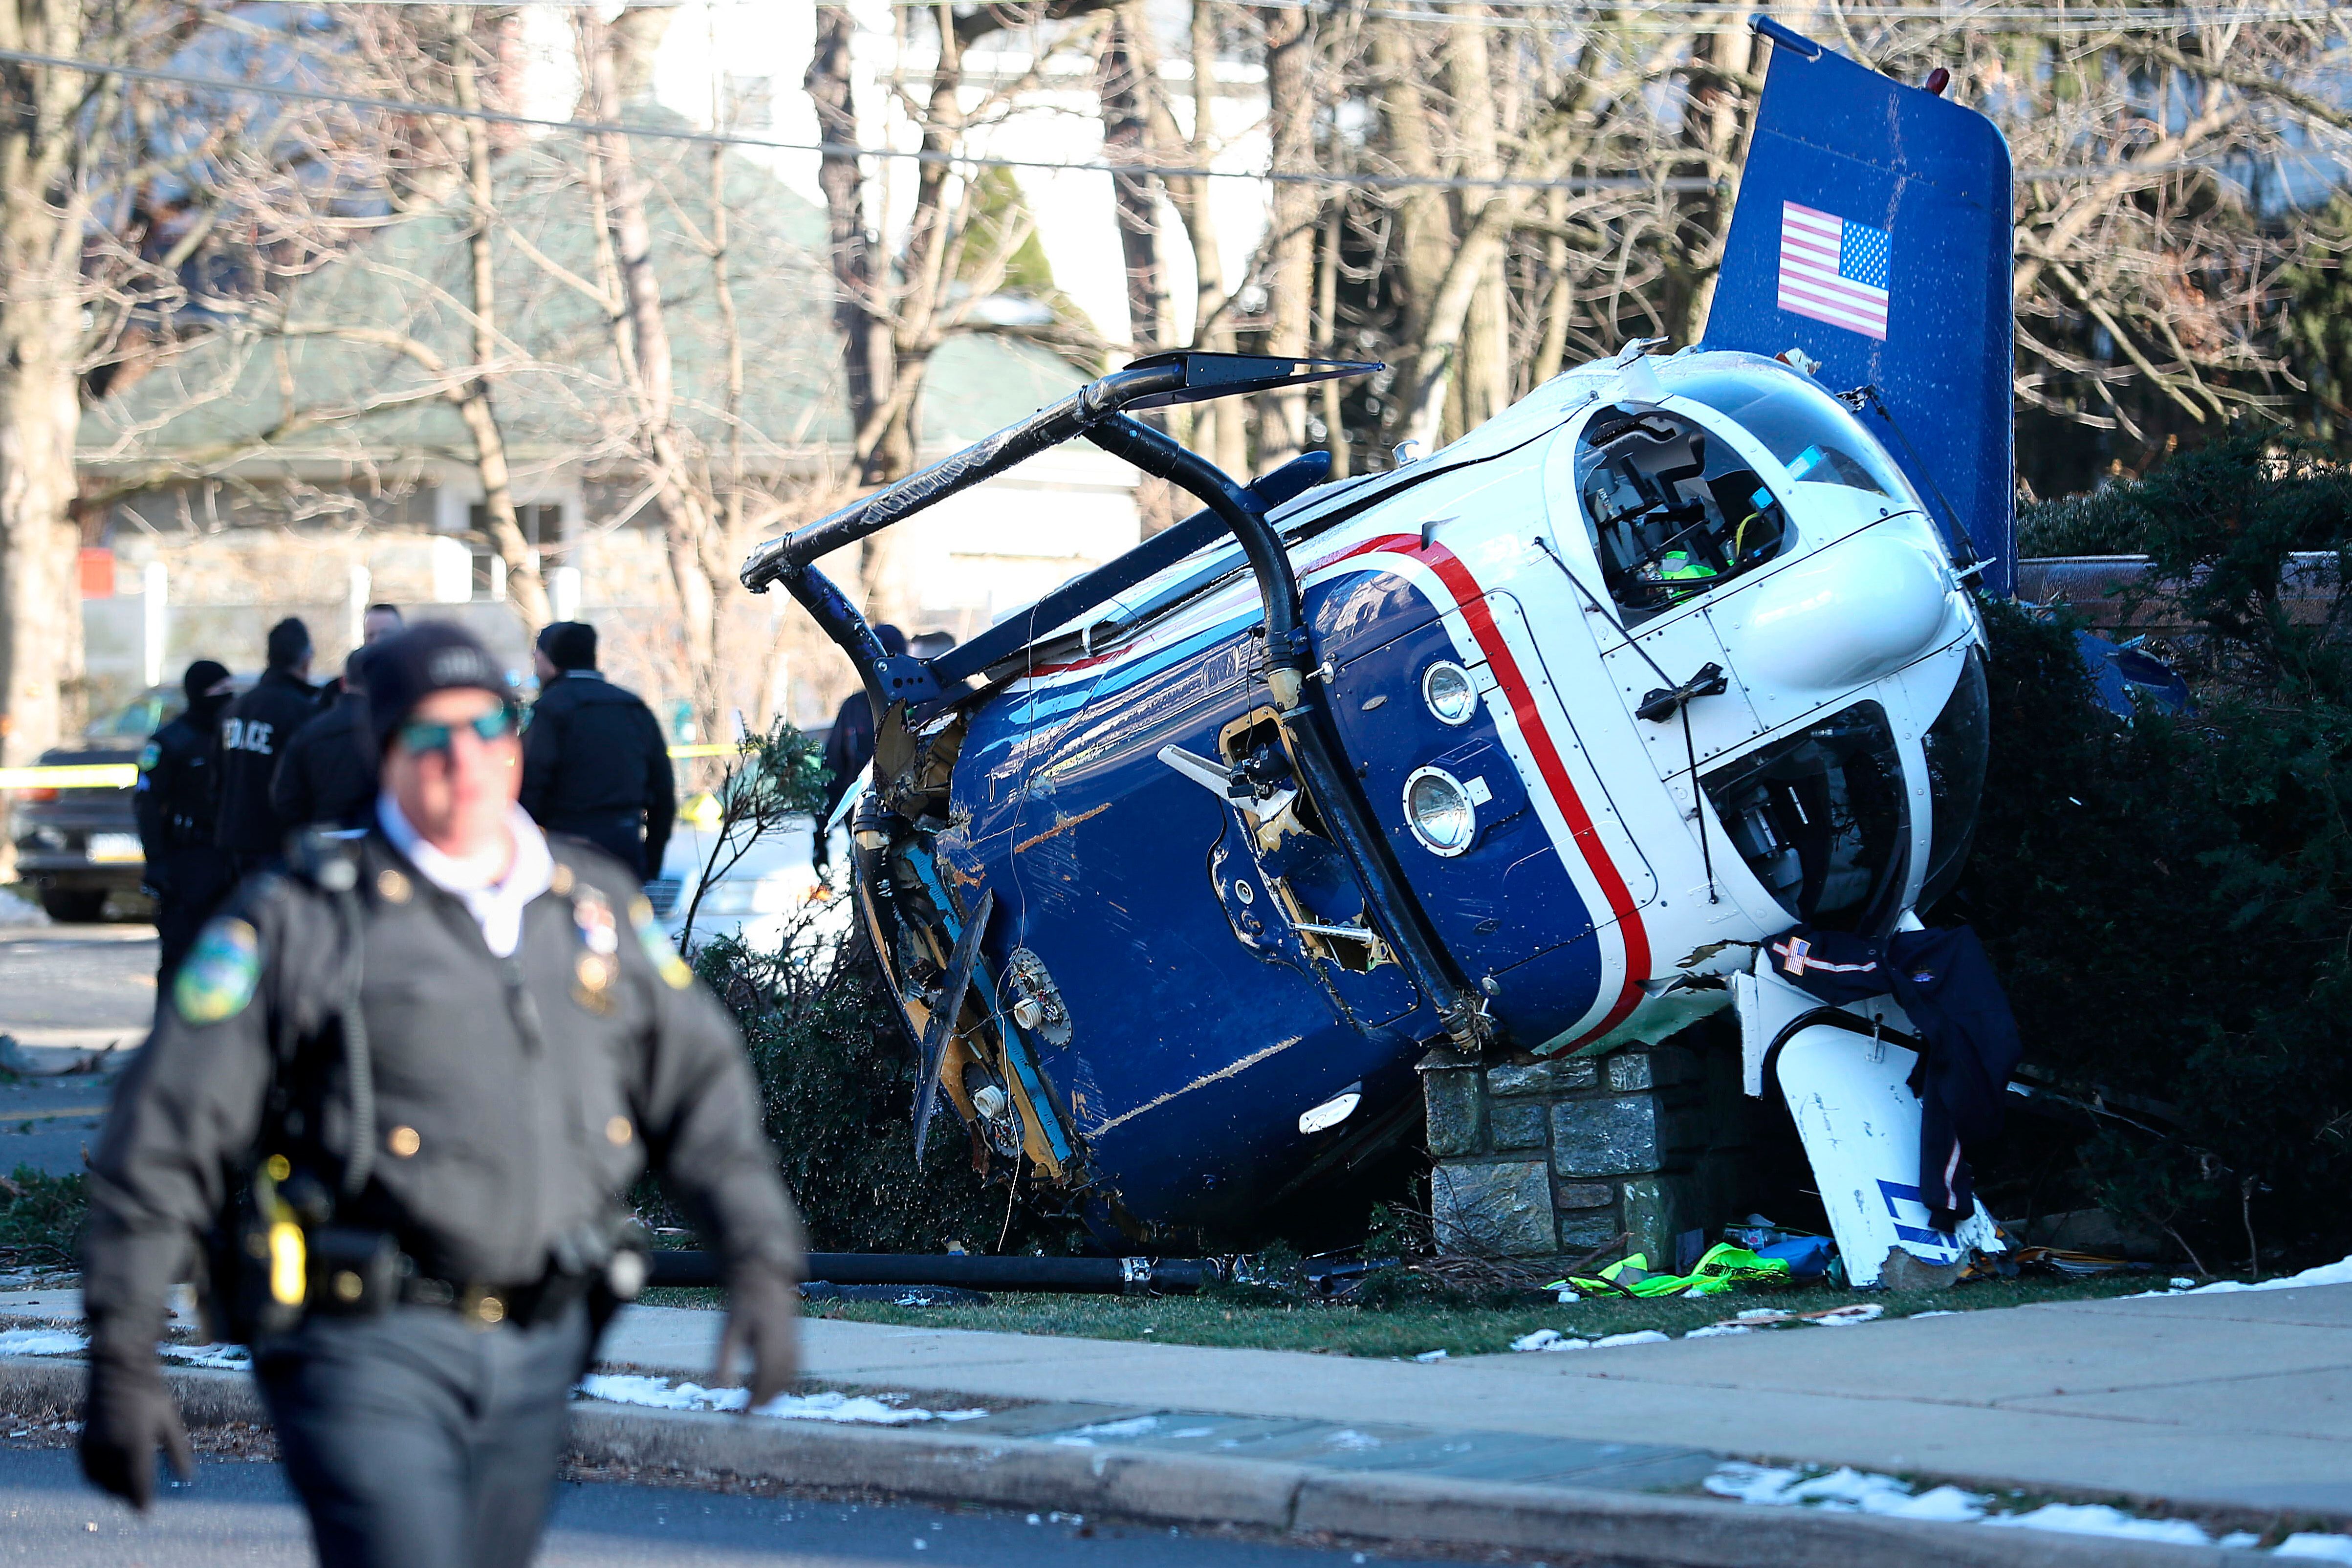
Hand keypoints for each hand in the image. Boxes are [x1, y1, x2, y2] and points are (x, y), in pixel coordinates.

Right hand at [80, 1326, 192, 1509]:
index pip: (138, 1480)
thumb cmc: (149, 1394)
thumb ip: (178, 1450)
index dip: (141, 1499)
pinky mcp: (83, 1442)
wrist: (118, 1372)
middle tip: (138, 1504)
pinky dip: (97, 1480)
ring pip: (101, 1481)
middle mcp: (113, 1446)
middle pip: (119, 1485)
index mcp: (137, 1441)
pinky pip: (88, 1471)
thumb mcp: (169, 1420)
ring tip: (125, 1494)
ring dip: (112, 1490)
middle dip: (128, 1497)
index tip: (146, 1513)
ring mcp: (95, 1444)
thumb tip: (188, 1477)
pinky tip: (107, 1481)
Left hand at [715, 1261, 798, 1410]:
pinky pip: (795, 1364)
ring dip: (778, 1391)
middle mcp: (785, 1340)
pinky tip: (773, 1385)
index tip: (743, 1413)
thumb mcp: (729, 1332)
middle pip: (781, 1379)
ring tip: (761, 1403)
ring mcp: (793, 1338)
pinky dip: (786, 1379)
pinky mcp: (795, 1336)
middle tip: (750, 1412)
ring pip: (791, 1373)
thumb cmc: (742, 1305)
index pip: (765, 1378)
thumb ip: (725, 1360)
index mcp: (767, 1339)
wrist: (763, 1277)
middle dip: (767, 1398)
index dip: (756, 1399)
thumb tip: (719, 1389)